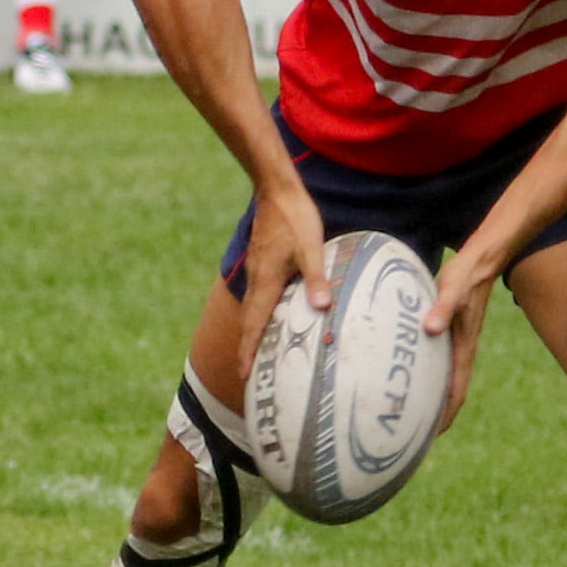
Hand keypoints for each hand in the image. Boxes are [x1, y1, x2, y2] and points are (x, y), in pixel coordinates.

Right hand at [235, 181, 331, 382]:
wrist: (276, 191)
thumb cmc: (295, 218)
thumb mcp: (311, 247)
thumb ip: (316, 278)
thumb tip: (322, 308)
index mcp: (266, 281)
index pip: (253, 325)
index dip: (248, 351)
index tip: (244, 375)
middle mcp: (256, 280)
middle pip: (248, 322)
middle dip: (248, 349)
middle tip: (250, 375)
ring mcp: (256, 270)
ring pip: (252, 309)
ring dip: (253, 332)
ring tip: (260, 353)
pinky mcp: (261, 262)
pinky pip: (257, 296)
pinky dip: (259, 314)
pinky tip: (273, 315)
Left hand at [424, 247, 495, 432]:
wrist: (481, 261)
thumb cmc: (465, 275)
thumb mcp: (452, 289)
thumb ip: (442, 308)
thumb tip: (430, 329)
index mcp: (463, 348)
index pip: (456, 392)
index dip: (446, 416)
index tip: (430, 436)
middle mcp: (462, 351)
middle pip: (451, 394)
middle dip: (436, 416)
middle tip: (412, 435)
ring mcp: (458, 343)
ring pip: (446, 380)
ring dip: (433, 399)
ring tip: (409, 414)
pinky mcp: (451, 333)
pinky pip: (440, 364)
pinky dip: (428, 376)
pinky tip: (411, 375)